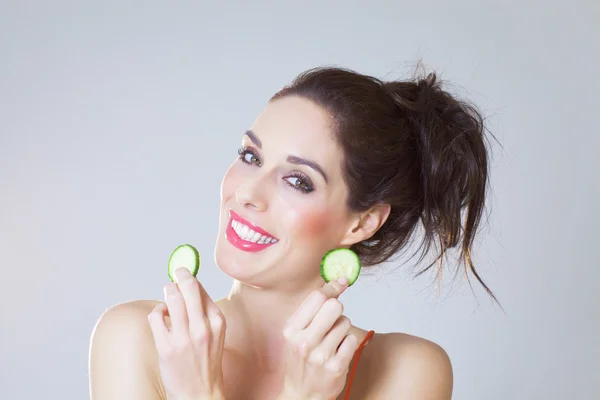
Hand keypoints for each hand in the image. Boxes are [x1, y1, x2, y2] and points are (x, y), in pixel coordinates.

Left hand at [148, 268, 226, 399]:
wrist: (200, 393)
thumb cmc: (206, 362)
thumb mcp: (216, 334)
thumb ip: (206, 311)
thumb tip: (193, 285)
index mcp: (218, 322)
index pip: (203, 290)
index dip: (191, 279)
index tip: (185, 273)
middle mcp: (203, 328)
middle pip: (189, 288)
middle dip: (181, 275)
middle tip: (177, 270)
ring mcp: (184, 338)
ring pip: (172, 299)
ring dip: (168, 291)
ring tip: (168, 292)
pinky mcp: (167, 347)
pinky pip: (157, 317)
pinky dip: (157, 311)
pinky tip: (161, 316)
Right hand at [279, 277, 358, 399]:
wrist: (301, 395)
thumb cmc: (300, 360)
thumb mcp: (295, 334)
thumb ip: (312, 310)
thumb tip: (338, 281)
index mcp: (291, 330)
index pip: (316, 297)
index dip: (332, 287)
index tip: (342, 282)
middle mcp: (304, 342)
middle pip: (334, 306)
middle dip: (337, 310)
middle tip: (332, 320)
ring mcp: (320, 355)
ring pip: (345, 322)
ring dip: (342, 329)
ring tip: (331, 341)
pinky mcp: (336, 366)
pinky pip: (351, 339)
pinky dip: (347, 343)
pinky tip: (337, 351)